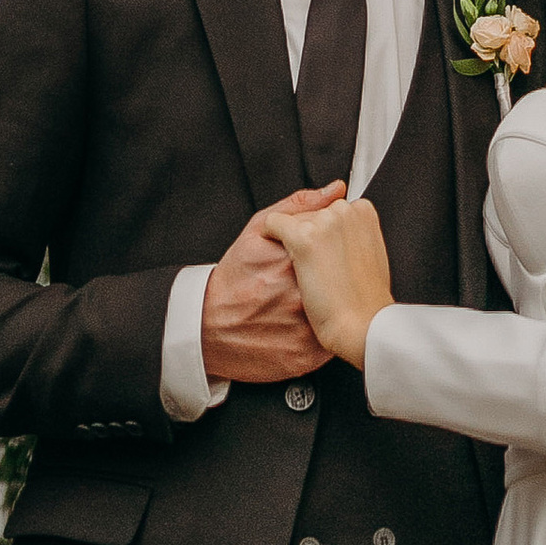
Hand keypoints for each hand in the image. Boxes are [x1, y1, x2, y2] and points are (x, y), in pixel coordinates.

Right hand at [201, 186, 344, 382]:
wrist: (206, 329)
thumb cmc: (232, 280)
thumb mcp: (256, 233)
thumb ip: (298, 206)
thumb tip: (336, 188)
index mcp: (292, 259)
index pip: (335, 245)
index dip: (327, 251)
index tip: (313, 256)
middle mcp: (300, 294)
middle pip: (340, 279)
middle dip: (330, 278)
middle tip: (308, 283)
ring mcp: (304, 327)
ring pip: (339, 310)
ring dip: (331, 305)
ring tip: (307, 303)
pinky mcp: (305, 355)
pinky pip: (329, 340)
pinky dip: (323, 330)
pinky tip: (304, 323)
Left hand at [275, 189, 395, 366]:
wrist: (359, 329)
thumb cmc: (365, 299)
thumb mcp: (369, 258)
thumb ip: (353, 226)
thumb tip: (337, 188)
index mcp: (362, 212)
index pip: (332, 209)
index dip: (327, 237)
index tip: (329, 258)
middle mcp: (343, 212)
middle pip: (312, 214)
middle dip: (310, 238)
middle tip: (318, 271)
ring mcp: (323, 224)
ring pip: (294, 220)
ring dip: (291, 242)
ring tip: (302, 275)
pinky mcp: (303, 239)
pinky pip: (273, 224)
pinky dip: (269, 238)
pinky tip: (272, 261)